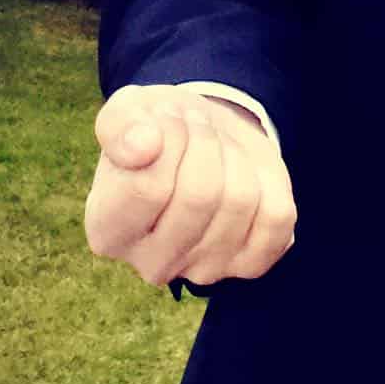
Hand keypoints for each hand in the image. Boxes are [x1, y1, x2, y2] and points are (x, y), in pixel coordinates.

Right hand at [85, 84, 298, 287]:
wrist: (201, 141)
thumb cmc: (155, 131)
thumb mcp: (127, 113)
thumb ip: (121, 125)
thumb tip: (143, 147)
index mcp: (107, 230)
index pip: (146, 190)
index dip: (167, 138)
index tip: (166, 116)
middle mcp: (151, 263)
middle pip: (199, 197)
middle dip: (204, 142)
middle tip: (196, 124)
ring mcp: (203, 270)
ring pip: (240, 202)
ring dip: (235, 156)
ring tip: (217, 146)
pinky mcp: (249, 265)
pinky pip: (277, 219)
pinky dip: (269, 183)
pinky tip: (244, 175)